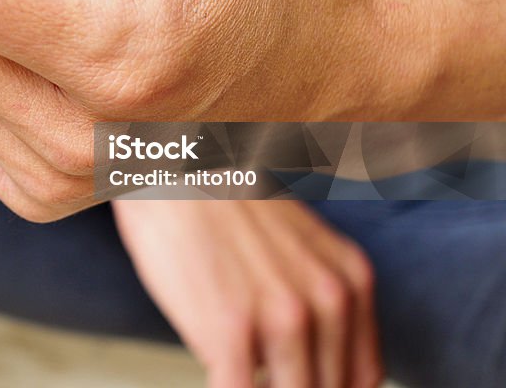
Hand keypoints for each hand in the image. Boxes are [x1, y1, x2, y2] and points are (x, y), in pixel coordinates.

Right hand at [113, 200, 382, 387]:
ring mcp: (282, 317)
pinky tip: (215, 373)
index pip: (362, 377)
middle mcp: (329, 299)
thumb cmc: (220, 205)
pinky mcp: (231, 330)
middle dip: (292, 387)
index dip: (327, 387)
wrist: (170, 166)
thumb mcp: (298, 244)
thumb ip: (316, 298)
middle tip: (258, 370)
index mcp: (352, 279)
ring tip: (232, 369)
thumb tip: (304, 362)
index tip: (296, 378)